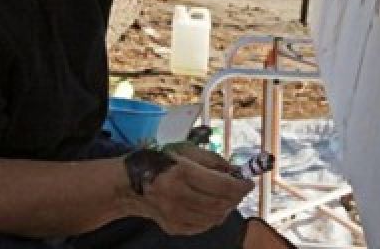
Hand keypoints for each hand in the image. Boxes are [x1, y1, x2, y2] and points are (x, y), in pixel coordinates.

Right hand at [131, 152, 252, 234]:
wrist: (130, 185)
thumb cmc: (159, 161)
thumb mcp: (185, 151)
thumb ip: (212, 160)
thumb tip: (236, 170)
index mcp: (182, 173)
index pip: (222, 185)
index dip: (240, 185)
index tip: (249, 181)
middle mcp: (179, 197)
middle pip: (221, 204)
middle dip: (236, 197)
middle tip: (241, 189)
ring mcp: (176, 215)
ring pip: (215, 218)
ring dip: (227, 207)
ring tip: (228, 196)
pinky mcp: (174, 227)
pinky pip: (203, 226)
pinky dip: (214, 217)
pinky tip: (213, 206)